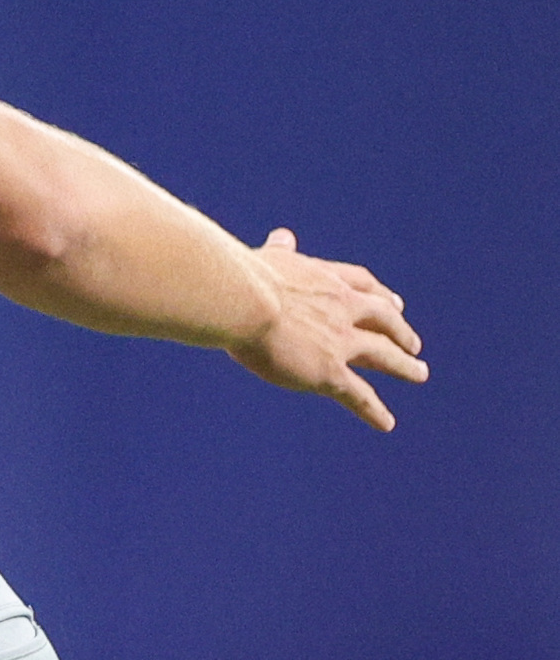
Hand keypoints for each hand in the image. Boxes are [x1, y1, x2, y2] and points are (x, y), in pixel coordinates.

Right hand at [224, 228, 425, 431]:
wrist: (241, 300)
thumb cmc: (241, 278)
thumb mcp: (266, 259)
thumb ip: (280, 251)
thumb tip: (283, 235)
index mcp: (324, 279)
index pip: (362, 284)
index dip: (380, 296)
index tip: (394, 302)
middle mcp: (342, 307)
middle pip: (383, 319)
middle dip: (400, 331)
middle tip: (412, 344)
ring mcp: (340, 340)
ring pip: (383, 355)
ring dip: (404, 366)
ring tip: (419, 374)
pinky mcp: (329, 372)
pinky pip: (359, 395)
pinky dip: (374, 410)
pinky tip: (386, 423)